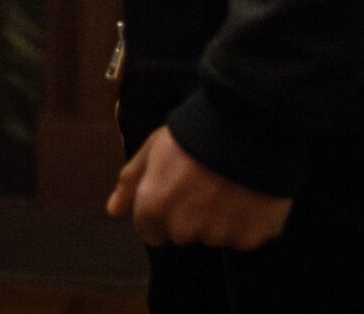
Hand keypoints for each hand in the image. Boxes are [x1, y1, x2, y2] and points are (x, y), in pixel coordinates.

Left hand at [106, 125, 291, 249]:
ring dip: (219, 220)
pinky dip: (247, 222)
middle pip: (183, 235)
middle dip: (190, 217)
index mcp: (155, 207)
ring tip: (229, 186)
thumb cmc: (193, 133)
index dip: (161, 214)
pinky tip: (250, 195)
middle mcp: (184, 228)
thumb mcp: (153, 148)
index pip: (151, 233)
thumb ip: (130, 182)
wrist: (247, 126)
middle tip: (204, 185)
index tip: (176, 195)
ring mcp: (218, 235)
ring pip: (214, 237)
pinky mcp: (250, 237)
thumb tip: (113, 211)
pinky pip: (244, 238)